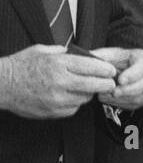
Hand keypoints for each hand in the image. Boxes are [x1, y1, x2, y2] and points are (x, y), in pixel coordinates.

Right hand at [0, 45, 117, 119]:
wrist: (2, 85)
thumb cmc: (21, 66)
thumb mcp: (42, 50)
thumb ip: (63, 52)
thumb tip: (79, 53)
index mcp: (59, 64)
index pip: (92, 66)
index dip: (106, 69)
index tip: (111, 70)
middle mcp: (60, 82)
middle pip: (94, 85)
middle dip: (106, 84)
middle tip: (110, 82)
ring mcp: (57, 99)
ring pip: (85, 98)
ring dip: (89, 93)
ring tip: (87, 87)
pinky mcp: (53, 112)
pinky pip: (73, 109)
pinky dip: (75, 103)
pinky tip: (71, 96)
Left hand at [91, 47, 142, 108]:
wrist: (125, 69)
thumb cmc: (118, 60)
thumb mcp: (111, 54)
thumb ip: (101, 55)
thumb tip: (88, 56)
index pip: (142, 68)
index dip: (132, 75)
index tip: (120, 80)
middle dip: (127, 90)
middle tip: (113, 92)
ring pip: (138, 97)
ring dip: (122, 98)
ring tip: (105, 96)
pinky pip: (134, 104)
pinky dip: (121, 103)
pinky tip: (109, 99)